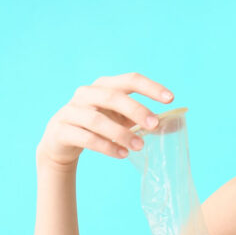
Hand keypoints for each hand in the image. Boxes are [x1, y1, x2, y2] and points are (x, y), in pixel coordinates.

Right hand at [37, 73, 174, 169]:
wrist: (61, 141)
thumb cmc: (99, 126)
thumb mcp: (121, 120)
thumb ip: (143, 121)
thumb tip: (174, 126)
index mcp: (104, 85)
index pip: (130, 80)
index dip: (150, 87)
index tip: (170, 99)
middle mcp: (86, 93)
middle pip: (113, 97)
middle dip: (136, 110)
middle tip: (154, 126)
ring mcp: (71, 110)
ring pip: (97, 120)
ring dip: (121, 134)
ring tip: (139, 146)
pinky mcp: (61, 129)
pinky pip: (86, 138)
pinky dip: (106, 147)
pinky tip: (122, 155)